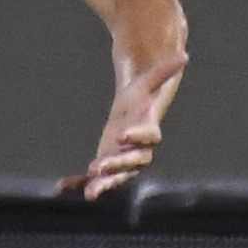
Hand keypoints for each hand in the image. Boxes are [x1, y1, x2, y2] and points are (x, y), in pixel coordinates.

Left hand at [65, 49, 186, 199]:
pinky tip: (62, 187)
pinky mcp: (105, 164)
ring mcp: (121, 160)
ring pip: (115, 177)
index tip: (123, 134)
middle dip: (117, 165)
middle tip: (99, 166)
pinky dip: (78, 182)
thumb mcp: (149, 82)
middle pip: (132, 163)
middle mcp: (137, 151)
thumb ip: (164, 71)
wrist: (133, 113)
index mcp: (148, 131)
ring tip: (90, 193)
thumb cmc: (142, 98)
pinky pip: (93, 178)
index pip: (150, 137)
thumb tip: (185, 54)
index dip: (138, 136)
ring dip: (103, 184)